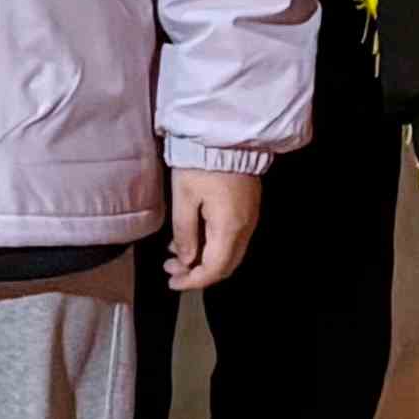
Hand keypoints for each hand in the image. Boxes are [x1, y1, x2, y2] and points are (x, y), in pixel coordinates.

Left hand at [163, 167, 261, 289]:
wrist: (227, 136)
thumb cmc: (201, 164)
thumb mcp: (184, 197)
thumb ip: (184, 232)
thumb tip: (186, 259)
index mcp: (229, 228)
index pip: (214, 269)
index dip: (193, 281)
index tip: (172, 282)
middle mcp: (245, 228)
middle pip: (225, 266)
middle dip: (197, 273)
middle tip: (170, 270)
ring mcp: (249, 219)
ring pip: (228, 254)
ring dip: (203, 260)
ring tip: (174, 255)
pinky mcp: (247, 210)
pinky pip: (231, 239)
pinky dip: (211, 247)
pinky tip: (190, 239)